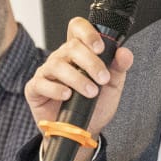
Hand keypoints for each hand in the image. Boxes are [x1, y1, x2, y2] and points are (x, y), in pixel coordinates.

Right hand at [24, 17, 133, 142]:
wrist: (83, 131)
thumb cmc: (95, 104)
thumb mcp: (112, 85)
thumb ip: (118, 67)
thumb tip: (124, 53)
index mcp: (79, 52)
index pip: (77, 28)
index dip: (87, 33)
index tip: (100, 48)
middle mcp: (61, 58)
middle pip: (71, 47)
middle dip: (90, 62)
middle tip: (102, 78)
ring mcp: (47, 72)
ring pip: (57, 65)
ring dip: (77, 78)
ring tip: (91, 92)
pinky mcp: (35, 89)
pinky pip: (41, 83)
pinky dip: (56, 89)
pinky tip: (67, 96)